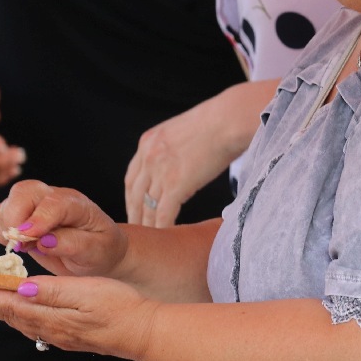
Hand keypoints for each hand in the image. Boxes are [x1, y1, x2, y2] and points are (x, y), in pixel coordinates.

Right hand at [0, 179, 129, 278]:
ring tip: (22, 247)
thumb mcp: (96, 251)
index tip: (29, 238)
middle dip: (15, 218)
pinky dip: (0, 230)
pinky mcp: (21, 215)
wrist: (97, 251)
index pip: (54, 203)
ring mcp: (35, 204)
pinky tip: (16, 245)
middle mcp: (53, 198)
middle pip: (24, 191)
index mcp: (77, 205)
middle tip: (21, 246)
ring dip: (6, 226)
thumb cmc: (100, 250)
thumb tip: (43, 241)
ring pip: (8, 202)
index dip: (39, 219)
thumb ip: (72, 244)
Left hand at [0, 275, 157, 357]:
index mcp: (52, 316)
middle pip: (11, 315)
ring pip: (22, 321)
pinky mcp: (71, 337)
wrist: (144, 333)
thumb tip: (18, 290)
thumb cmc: (120, 307)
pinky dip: (21, 316)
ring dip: (2, 310)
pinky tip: (22, 312)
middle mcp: (51, 330)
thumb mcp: (85, 292)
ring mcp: (61, 336)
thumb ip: (51, 291)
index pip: (9, 304)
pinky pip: (36, 326)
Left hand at [124, 82, 269, 226]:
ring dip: (147, 225)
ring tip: (151, 241)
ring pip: (147, 207)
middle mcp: (148, 156)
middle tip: (137, 230)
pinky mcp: (176, 184)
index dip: (132, 196)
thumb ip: (175, 147)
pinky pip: (163, 213)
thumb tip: (183, 160)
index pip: (132, 176)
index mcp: (148, 141)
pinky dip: (163, 227)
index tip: (135, 209)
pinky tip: (167, 237)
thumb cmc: (218, 122)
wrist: (229, 120)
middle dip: (135, 213)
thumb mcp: (184, 130)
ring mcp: (160, 171)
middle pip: (134, 194)